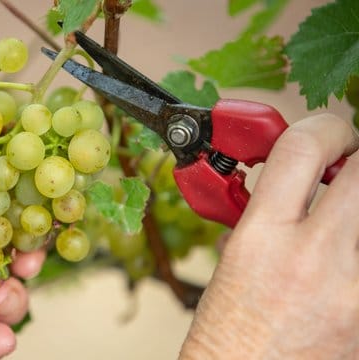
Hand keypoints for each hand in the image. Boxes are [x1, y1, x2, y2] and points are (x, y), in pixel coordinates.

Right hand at [180, 114, 358, 358]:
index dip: (323, 126)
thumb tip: (301, 178)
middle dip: (356, 157)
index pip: (303, 148)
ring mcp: (354, 289)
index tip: (328, 133)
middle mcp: (313, 258)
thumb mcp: (232, 257)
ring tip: (345, 214)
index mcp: (262, 237)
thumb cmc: (229, 328)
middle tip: (346, 164)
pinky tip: (345, 257)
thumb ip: (265, 211)